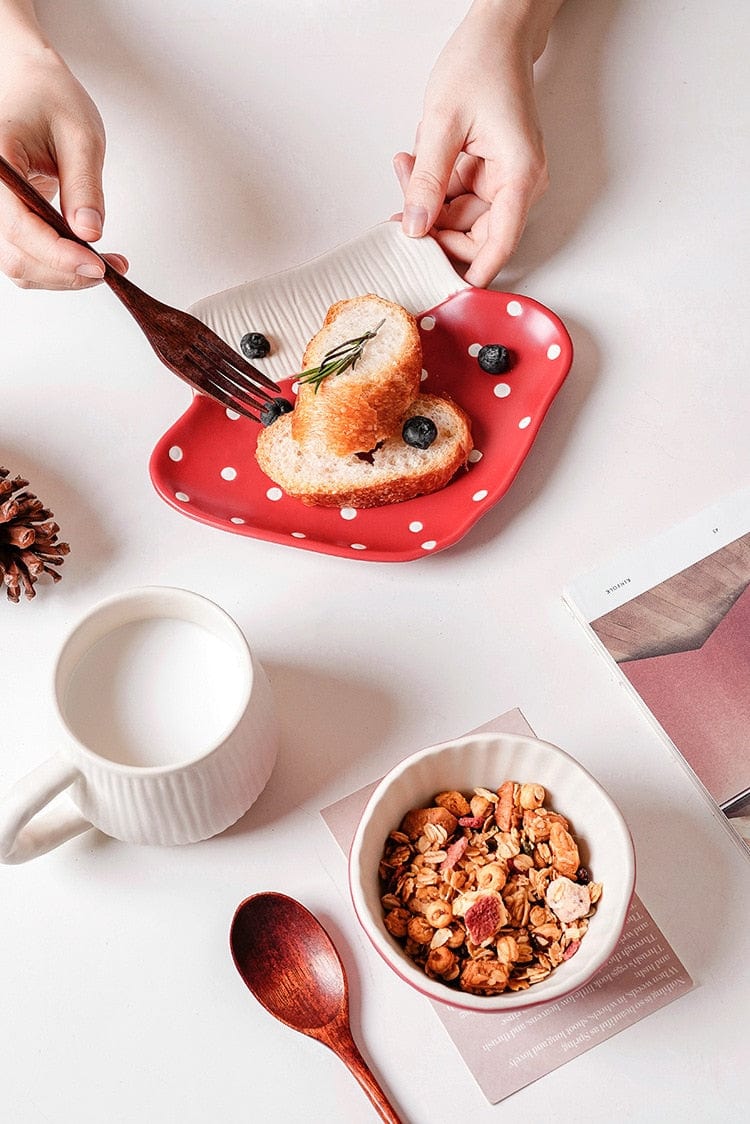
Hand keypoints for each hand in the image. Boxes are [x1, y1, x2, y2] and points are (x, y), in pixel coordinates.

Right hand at [0, 44, 126, 288]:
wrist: (29, 82)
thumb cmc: (51, 97)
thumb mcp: (81, 136)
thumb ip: (84, 186)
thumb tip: (90, 233)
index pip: (19, 227)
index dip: (59, 255)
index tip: (98, 267)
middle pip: (17, 256)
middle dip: (65, 272)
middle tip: (109, 270)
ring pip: (19, 264)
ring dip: (63, 276)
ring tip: (105, 265)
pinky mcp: (7, 218)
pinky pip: (25, 256)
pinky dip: (57, 266)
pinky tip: (87, 258)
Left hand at [395, 0, 560, 287]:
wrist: (498, 33)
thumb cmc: (483, 63)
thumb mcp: (442, 123)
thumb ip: (427, 181)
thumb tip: (414, 227)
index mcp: (519, 175)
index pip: (498, 244)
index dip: (469, 273)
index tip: (442, 292)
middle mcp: (518, 184)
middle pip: (475, 236)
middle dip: (434, 229)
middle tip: (399, 214)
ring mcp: (505, 180)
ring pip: (461, 218)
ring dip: (428, 203)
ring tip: (405, 166)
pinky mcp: (490, 174)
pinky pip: (458, 198)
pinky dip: (433, 189)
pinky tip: (413, 164)